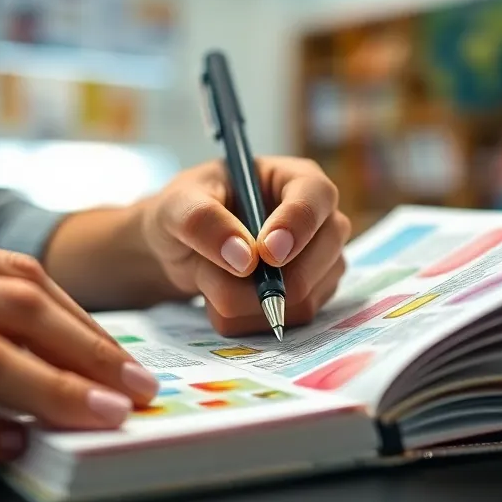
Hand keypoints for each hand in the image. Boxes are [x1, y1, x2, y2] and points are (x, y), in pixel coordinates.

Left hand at [143, 157, 350, 335]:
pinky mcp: (312, 295)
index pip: (316, 197)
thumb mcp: (177, 205)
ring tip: (212, 279)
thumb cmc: (185, 211)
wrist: (181, 249)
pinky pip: (290, 322)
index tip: (267, 255)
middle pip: (324, 256)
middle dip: (269, 280)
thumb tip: (245, 259)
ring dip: (247, 302)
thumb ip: (203, 222)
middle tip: (216, 275)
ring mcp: (321, 261)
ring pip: (305, 299)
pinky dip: (248, 319)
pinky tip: (224, 298)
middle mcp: (319, 219)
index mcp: (294, 179)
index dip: (296, 227)